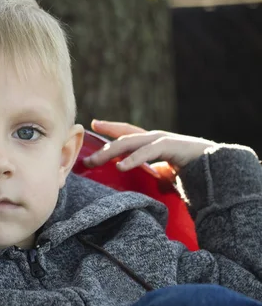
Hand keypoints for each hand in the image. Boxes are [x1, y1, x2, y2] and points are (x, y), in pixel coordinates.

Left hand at [82, 120, 216, 177]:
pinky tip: (121, 167)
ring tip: (95, 161)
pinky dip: (134, 159)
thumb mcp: (164, 174)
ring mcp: (163, 140)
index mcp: (152, 142)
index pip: (127, 132)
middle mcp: (155, 138)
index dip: (111, 128)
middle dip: (104, 147)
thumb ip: (150, 173)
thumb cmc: (192, 173)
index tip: (94, 123)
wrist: (219, 170)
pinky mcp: (172, 147)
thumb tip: (136, 181)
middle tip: (85, 157)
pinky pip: (149, 152)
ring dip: (111, 152)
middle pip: (124, 138)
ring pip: (131, 143)